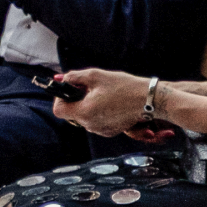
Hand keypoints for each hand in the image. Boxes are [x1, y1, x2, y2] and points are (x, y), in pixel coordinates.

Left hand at [51, 69, 167, 139]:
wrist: (148, 100)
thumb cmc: (123, 87)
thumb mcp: (95, 76)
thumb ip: (74, 77)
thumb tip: (59, 79)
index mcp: (85, 112)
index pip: (59, 111)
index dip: (60, 98)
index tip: (70, 89)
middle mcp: (91, 125)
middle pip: (72, 114)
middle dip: (76, 100)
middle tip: (88, 88)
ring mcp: (101, 130)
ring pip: (84, 117)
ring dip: (87, 105)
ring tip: (101, 94)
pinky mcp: (110, 131)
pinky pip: (96, 121)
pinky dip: (97, 111)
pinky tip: (109, 102)